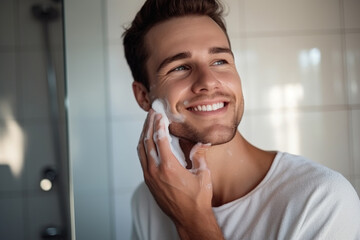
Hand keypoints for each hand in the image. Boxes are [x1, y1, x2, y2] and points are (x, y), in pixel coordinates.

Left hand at [137, 110, 223, 238]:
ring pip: (141, 149)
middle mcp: (155, 171)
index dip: (159, 124)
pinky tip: (147, 140)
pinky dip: (143, 146)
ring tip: (148, 122)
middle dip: (149, 124)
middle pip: (147, 141)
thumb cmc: (198, 198)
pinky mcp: (148, 181)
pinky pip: (142, 159)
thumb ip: (200, 155)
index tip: (159, 113)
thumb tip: (202, 142)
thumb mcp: (202, 174)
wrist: (189, 218)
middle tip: (152, 112)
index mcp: (169, 167)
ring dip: (144, 134)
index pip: (159, 139)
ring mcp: (149, 176)